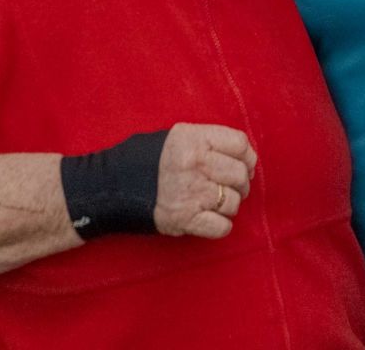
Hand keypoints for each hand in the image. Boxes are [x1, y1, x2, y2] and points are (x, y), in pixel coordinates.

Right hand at [152, 123, 255, 239]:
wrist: (117, 186)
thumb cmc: (154, 161)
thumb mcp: (178, 138)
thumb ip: (210, 142)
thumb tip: (247, 159)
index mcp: (192, 138)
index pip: (239, 143)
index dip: (247, 157)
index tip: (244, 165)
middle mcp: (193, 163)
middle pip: (240, 174)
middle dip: (240, 184)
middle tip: (228, 187)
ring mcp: (191, 192)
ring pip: (233, 201)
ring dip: (228, 205)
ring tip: (212, 202)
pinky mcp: (186, 219)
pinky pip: (222, 227)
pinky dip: (220, 226)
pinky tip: (208, 218)